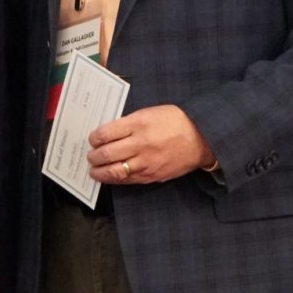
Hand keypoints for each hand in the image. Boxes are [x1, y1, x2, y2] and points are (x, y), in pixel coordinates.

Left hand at [88, 102, 212, 184]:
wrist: (202, 139)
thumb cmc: (177, 122)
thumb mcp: (151, 112)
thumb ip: (130, 123)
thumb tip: (109, 133)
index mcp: (138, 124)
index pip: (105, 133)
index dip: (94, 138)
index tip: (92, 139)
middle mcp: (140, 144)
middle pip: (107, 154)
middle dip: (93, 157)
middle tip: (91, 156)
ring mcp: (146, 162)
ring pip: (114, 171)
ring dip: (100, 172)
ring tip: (95, 170)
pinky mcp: (152, 175)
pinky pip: (128, 180)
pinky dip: (115, 179)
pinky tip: (110, 177)